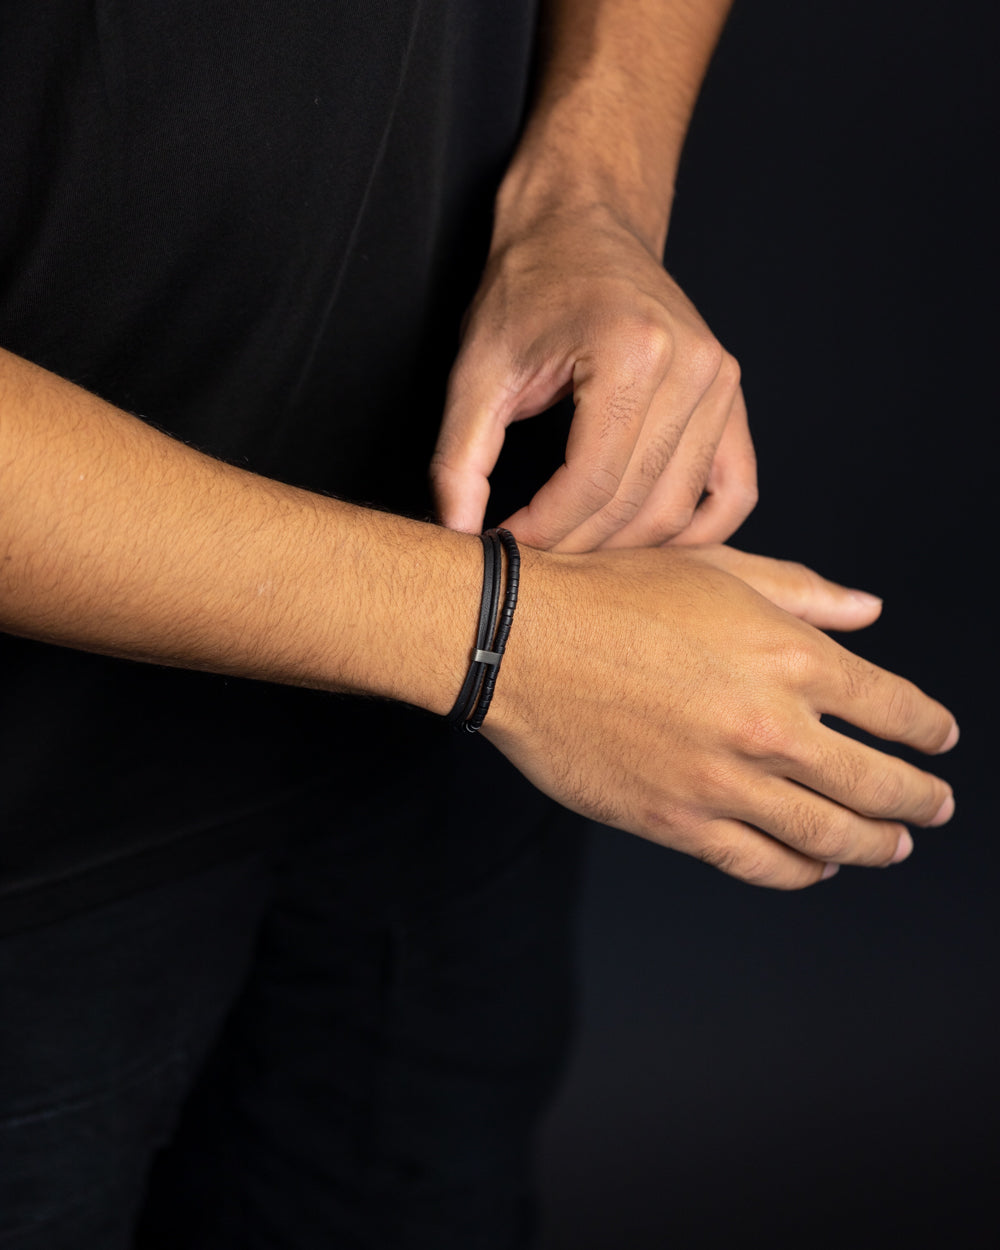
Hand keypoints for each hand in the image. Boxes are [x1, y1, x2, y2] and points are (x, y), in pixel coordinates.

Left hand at [430, 204, 756, 552]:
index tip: (506, 546)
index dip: (544, 530)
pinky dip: (698, 531)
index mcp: (632, 351)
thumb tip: (459, 534)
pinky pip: (735, 491)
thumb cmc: (530, 285)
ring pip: (682, 510)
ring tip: (575, 550)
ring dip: (627, 548)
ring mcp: (722, 384)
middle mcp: (692, 367)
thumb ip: (460, 457)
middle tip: (534, 559)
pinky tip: (650, 544)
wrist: (583, 224)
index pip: (591, 482)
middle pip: (638, 503)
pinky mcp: (732, 398)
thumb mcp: (477, 368)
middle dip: (578, 545)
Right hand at [485, 543, 956, 888]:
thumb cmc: (608, 593)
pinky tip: (815, 868)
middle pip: (875, 781)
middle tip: (935, 806)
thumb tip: (868, 610)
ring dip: (873, 844)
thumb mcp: (713, 566)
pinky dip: (800, 872)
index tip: (940, 739)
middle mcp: (770, 723)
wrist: (520, 643)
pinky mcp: (678, 822)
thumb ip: (799, 590)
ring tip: (892, 846)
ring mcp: (725, 780)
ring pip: (827, 834)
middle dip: (919, 798)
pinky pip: (761, 863)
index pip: (891, 705)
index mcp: (788, 653)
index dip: (928, 728)